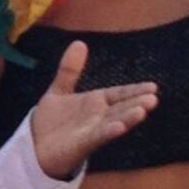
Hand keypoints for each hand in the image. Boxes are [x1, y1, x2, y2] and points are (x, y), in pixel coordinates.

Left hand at [31, 41, 157, 179]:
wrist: (35, 146)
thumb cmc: (52, 120)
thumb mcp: (59, 90)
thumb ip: (69, 70)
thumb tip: (79, 42)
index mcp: (95, 103)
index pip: (118, 94)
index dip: (133, 91)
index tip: (152, 86)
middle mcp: (98, 117)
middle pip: (121, 108)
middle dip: (136, 103)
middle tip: (153, 98)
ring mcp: (92, 132)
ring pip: (113, 123)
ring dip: (128, 118)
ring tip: (143, 110)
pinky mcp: (82, 145)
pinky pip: (97, 137)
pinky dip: (108, 132)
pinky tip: (119, 127)